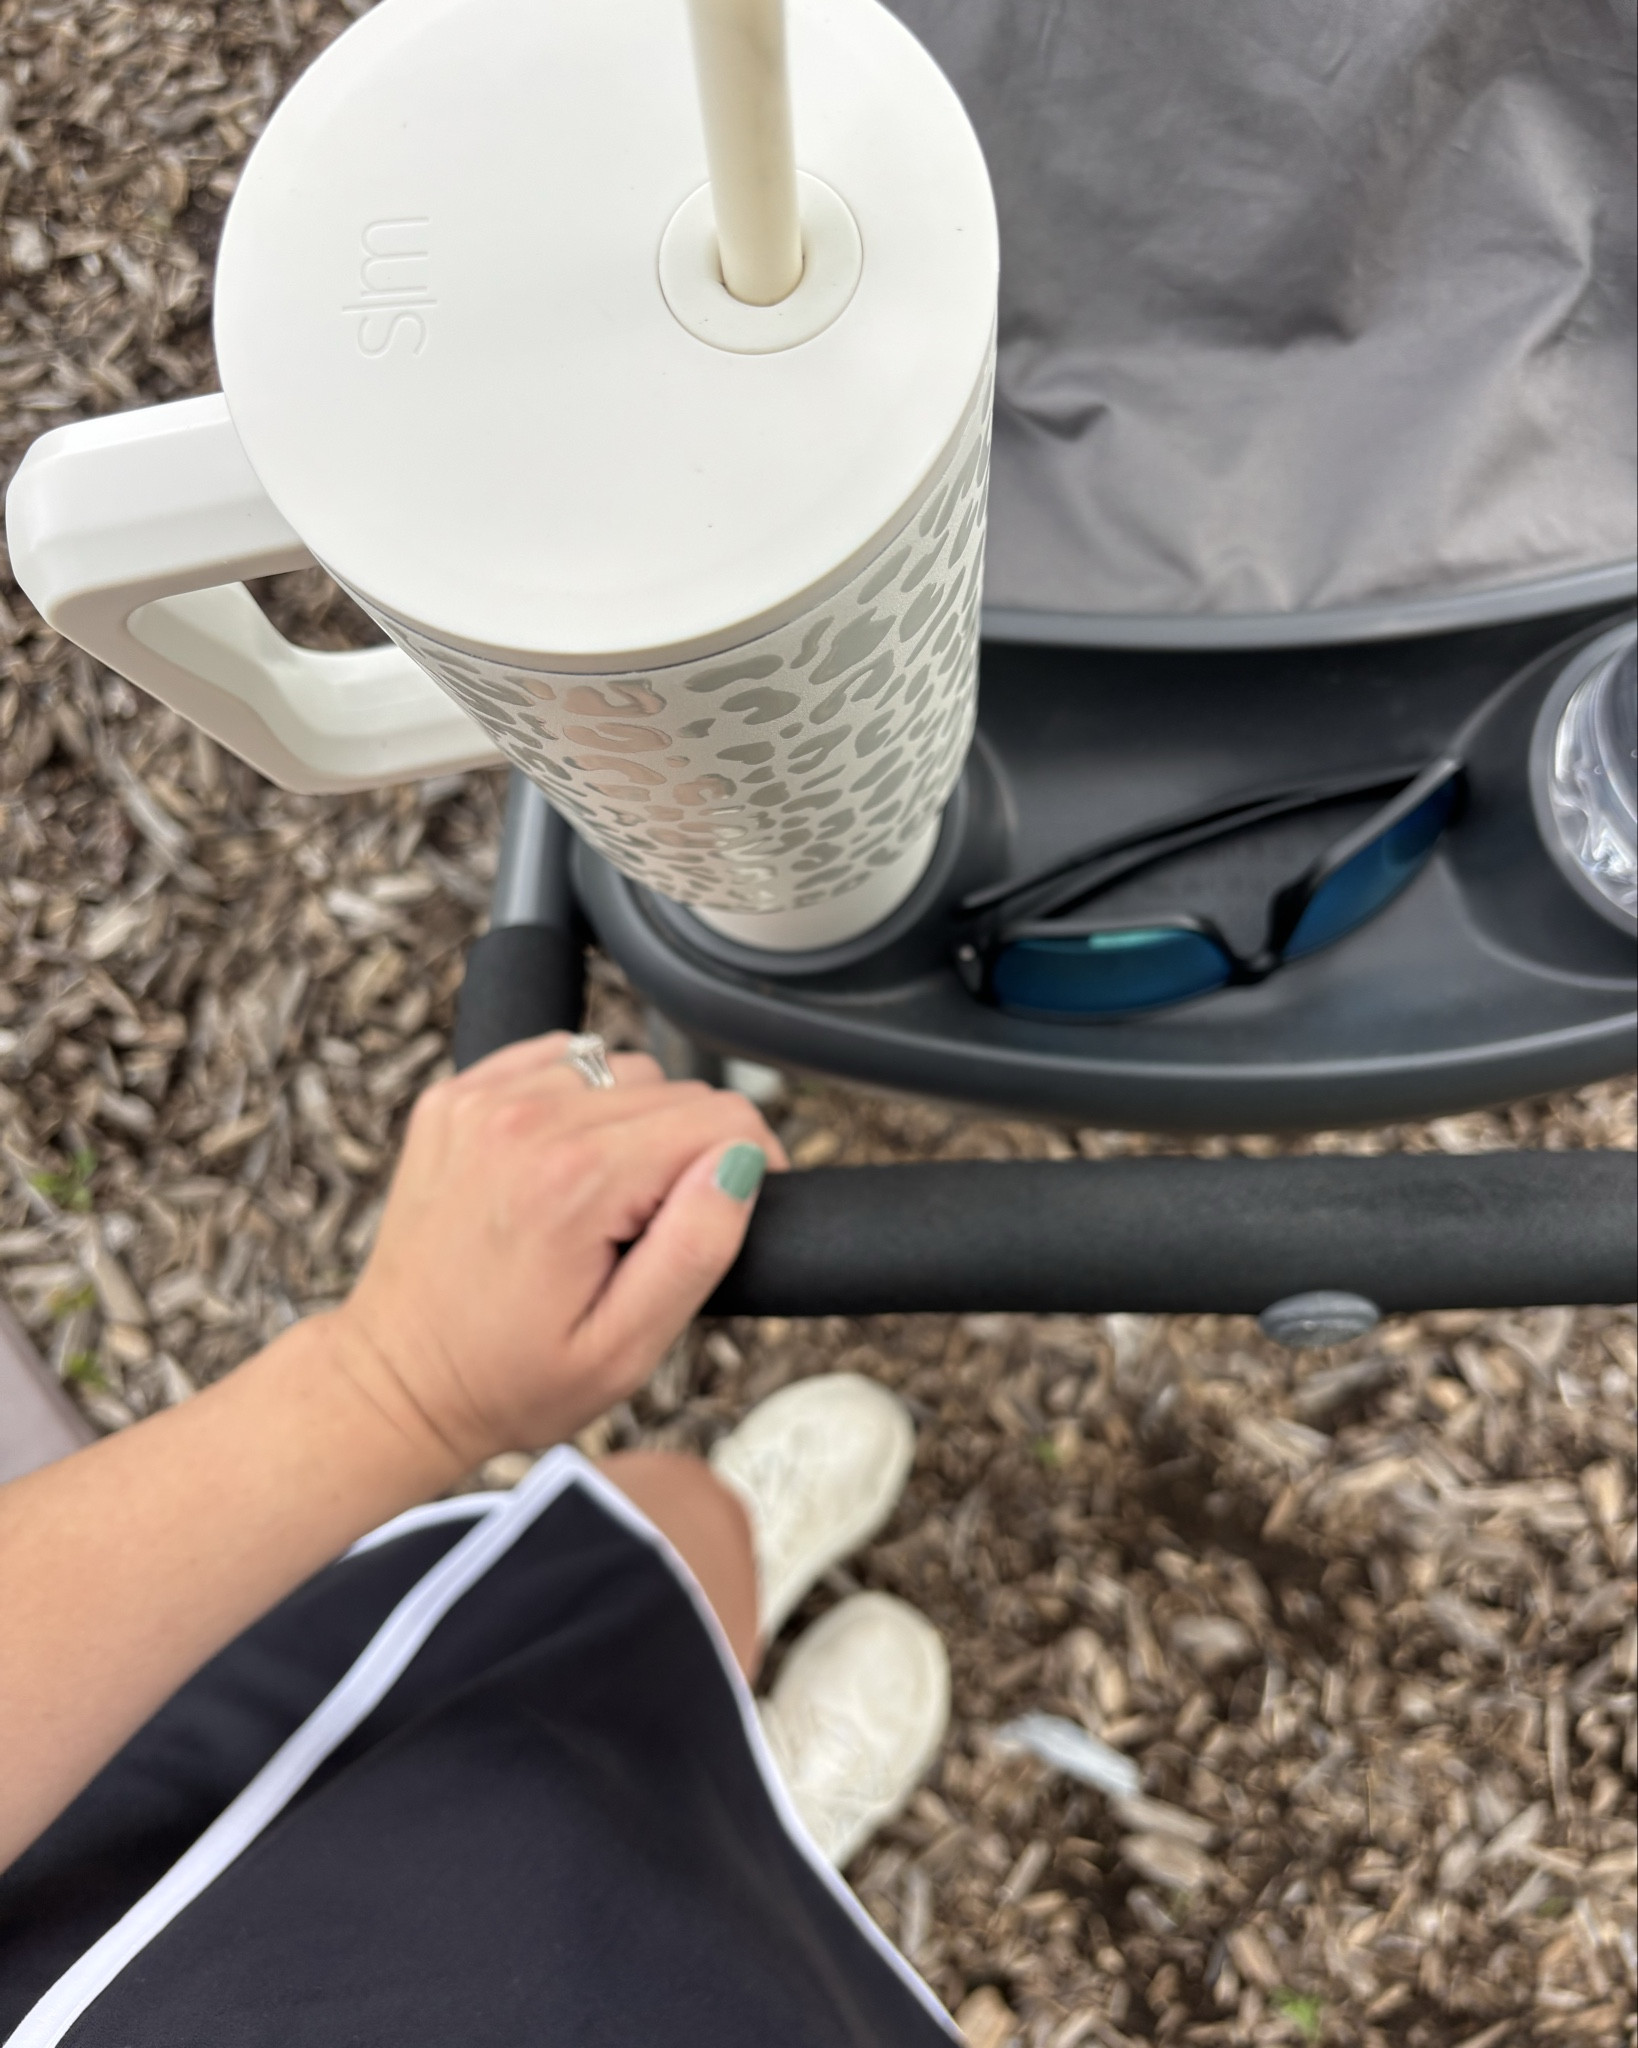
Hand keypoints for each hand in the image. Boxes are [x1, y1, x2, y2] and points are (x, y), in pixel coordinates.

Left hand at [325, 1033, 784, 1473]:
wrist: (397, 1378)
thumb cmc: (508, 1378)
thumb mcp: (624, 1350)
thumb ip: (696, 1249)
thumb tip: (740, 1163)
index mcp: (575, 1180)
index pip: (723, 1117)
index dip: (752, 1164)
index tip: (732, 1211)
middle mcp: (526, 1120)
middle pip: (676, 1088)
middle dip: (688, 1152)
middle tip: (650, 1229)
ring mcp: (482, 1100)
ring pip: (621, 1068)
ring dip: (633, 1124)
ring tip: (603, 1201)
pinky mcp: (456, 1095)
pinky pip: (559, 1061)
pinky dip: (579, 1101)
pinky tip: (562, 1164)